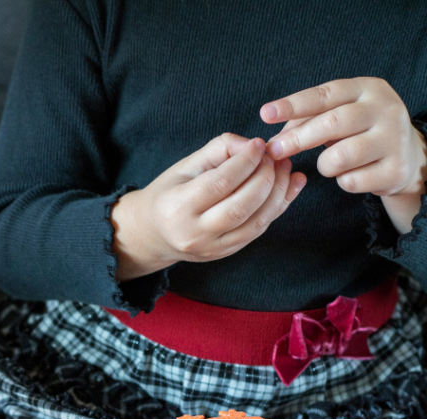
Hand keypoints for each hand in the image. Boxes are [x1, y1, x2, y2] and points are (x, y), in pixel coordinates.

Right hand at [112, 134, 305, 279]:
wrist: (153, 233)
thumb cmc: (169, 193)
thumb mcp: (185, 166)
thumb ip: (219, 150)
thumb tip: (253, 145)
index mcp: (177, 207)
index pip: (220, 183)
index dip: (245, 161)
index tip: (259, 144)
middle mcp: (194, 233)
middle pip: (241, 206)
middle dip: (266, 177)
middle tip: (275, 157)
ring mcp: (211, 248)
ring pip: (256, 222)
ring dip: (278, 193)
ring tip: (286, 169)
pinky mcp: (225, 253)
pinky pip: (258, 231)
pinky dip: (277, 207)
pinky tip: (288, 187)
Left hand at [262, 78, 426, 231]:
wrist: (407, 157)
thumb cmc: (360, 132)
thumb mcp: (338, 116)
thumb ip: (306, 121)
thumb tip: (273, 141)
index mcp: (367, 89)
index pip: (325, 95)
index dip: (293, 105)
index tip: (265, 114)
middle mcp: (385, 109)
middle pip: (332, 123)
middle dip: (297, 139)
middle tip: (273, 151)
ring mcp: (394, 139)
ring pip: (340, 156)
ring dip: (324, 165)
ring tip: (330, 164)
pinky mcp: (396, 169)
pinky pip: (352, 181)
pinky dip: (342, 182)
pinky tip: (352, 175)